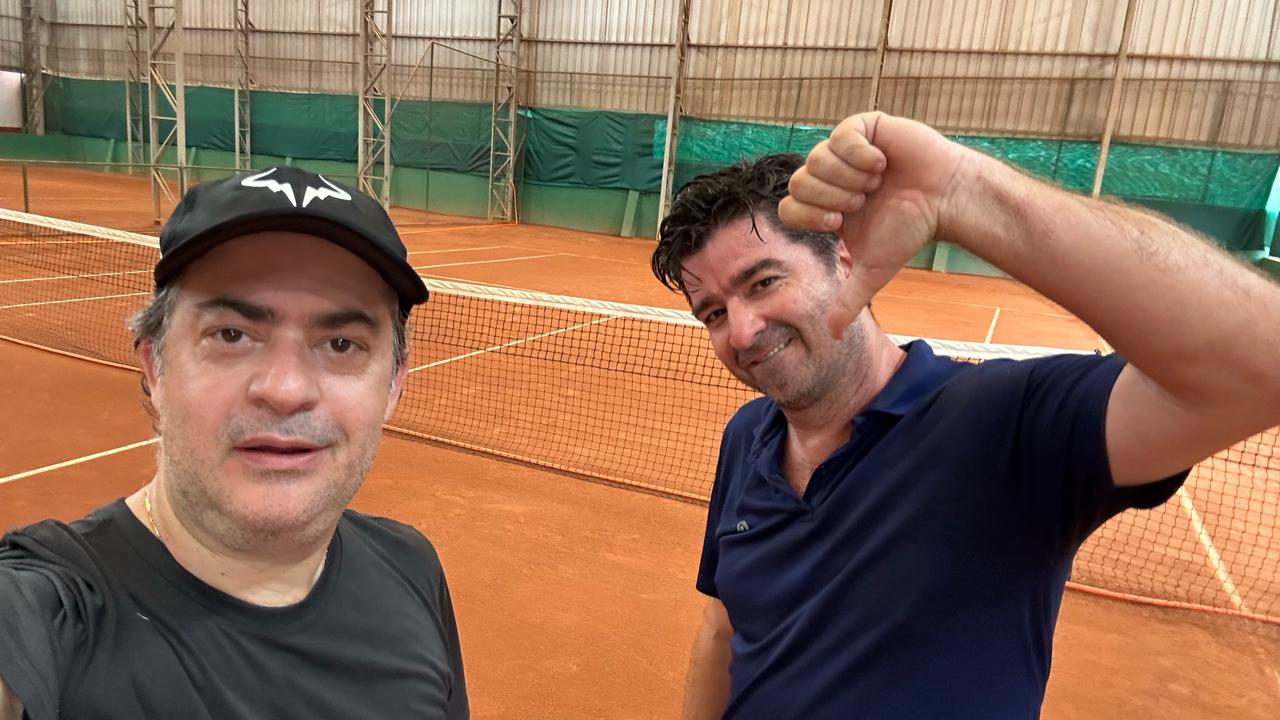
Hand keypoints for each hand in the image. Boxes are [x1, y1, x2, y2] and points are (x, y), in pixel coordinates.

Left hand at [779, 112, 966, 337]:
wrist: (945, 199)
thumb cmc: (910, 229)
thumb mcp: (874, 269)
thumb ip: (850, 299)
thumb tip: (832, 335)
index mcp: (823, 205)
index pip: (789, 208)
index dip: (811, 217)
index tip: (841, 223)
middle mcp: (828, 176)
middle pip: (799, 182)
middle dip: (832, 198)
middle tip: (863, 201)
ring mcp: (843, 149)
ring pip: (817, 158)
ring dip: (850, 178)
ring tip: (876, 183)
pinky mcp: (862, 127)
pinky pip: (841, 136)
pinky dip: (860, 154)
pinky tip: (881, 163)